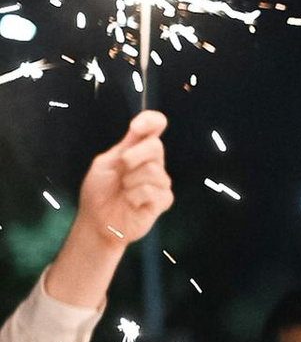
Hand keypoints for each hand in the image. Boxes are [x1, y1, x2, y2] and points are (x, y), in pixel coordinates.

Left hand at [83, 109, 172, 241]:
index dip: (150, 121)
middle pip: (155, 146)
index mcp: (138, 149)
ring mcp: (160, 182)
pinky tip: (130, 202)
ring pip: (153, 170)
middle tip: (121, 168)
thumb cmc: (99, 192)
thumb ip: (125, 146)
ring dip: (130, 181)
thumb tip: (140, 129)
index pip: (155, 127)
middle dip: (133, 156)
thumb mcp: (105, 163)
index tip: (136, 127)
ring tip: (123, 191)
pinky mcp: (163, 200)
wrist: (97, 221)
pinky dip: (134, 196)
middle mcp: (153, 163)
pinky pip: (152, 190)